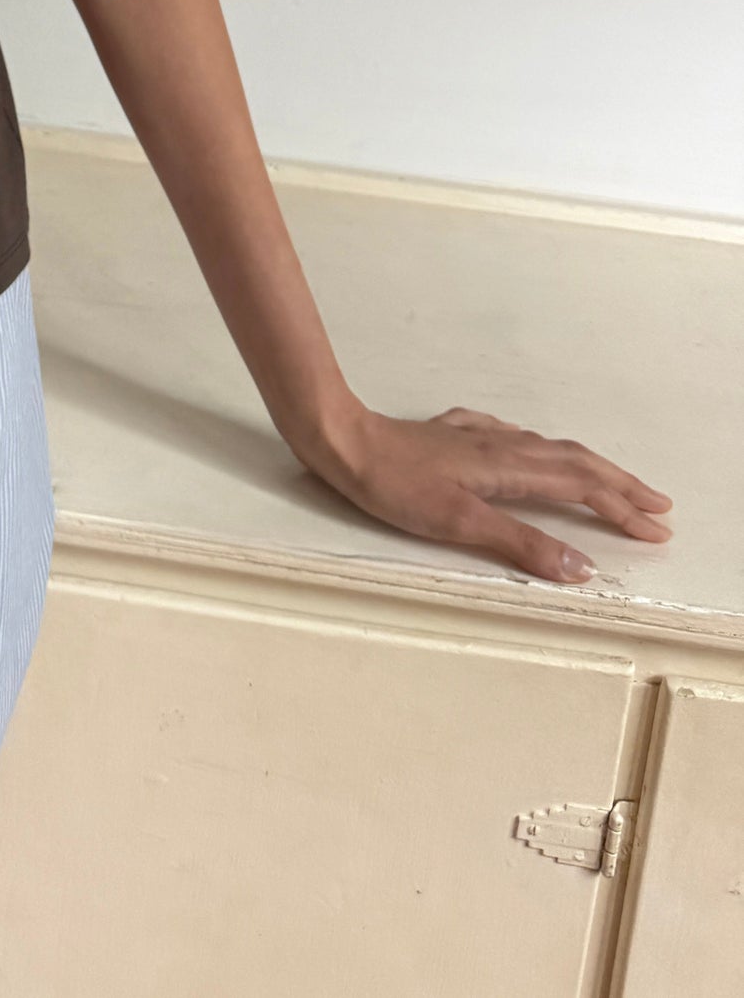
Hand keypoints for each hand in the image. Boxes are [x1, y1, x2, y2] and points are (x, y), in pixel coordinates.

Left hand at [302, 403, 673, 584]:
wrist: (342, 440)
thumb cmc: (393, 484)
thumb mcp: (458, 522)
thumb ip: (519, 542)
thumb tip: (580, 565)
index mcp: (508, 468)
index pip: (580, 487)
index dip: (620, 509)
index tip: (656, 530)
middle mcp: (501, 446)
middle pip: (575, 461)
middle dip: (620, 484)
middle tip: (657, 506)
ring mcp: (476, 436)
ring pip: (547, 448)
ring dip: (587, 466)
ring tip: (610, 481)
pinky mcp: (451, 435)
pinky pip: (511, 437)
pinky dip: (539, 449)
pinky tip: (529, 450)